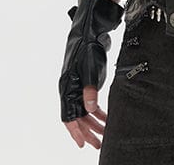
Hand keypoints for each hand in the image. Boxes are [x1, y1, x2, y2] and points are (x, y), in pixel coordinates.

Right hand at [58, 0, 123, 144]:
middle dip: (88, 131)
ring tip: (104, 134)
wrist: (91, 28)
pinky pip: (91, 102)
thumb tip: (91, 109)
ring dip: (94, 123)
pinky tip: (106, 117)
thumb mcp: (89, 68)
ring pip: (85, 111)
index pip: (68, 116)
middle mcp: (71, 88)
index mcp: (67, 87)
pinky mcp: (87, 81)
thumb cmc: (87, 46)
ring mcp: (79, 85)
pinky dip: (98, 111)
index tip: (82, 144)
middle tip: (98, 143)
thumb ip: (89, 89)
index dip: (75, 132)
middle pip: (77, 117)